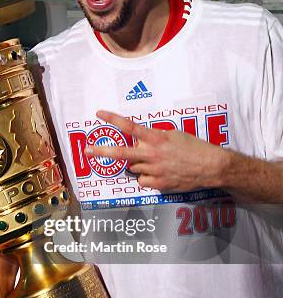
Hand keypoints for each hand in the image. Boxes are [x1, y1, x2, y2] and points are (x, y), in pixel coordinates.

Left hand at [84, 110, 227, 191]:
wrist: (211, 166)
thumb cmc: (194, 147)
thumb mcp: (173, 135)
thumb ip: (154, 137)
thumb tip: (138, 142)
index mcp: (157, 138)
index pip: (130, 127)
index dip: (113, 119)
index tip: (99, 114)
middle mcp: (152, 154)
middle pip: (121, 154)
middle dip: (102, 151)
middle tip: (87, 150)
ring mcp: (154, 170)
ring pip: (133, 168)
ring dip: (137, 164)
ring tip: (155, 161)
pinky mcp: (159, 184)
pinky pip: (142, 181)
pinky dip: (146, 177)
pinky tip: (158, 173)